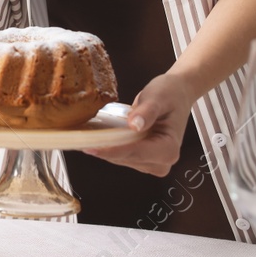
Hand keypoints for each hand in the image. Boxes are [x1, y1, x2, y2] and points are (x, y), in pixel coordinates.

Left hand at [80, 72, 194, 176]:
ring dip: (104, 147)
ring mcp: (152, 162)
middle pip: (125, 158)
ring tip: (85, 134)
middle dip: (103, 148)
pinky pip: (120, 155)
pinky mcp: (142, 160)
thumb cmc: (170, 94)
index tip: (90, 146)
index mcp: (169, 148)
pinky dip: (108, 146)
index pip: (135, 152)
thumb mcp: (159, 97)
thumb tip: (135, 125)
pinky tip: (96, 135)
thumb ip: (147, 111)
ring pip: (119, 159)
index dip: (111, 150)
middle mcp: (162, 161)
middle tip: (78, 138)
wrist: (176, 94)